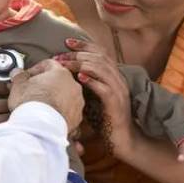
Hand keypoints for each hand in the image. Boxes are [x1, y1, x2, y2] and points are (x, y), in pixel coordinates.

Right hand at [8, 59, 83, 132]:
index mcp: (60, 73)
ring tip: (40, 106)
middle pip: (59, 81)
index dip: (35, 70)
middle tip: (33, 91)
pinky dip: (59, 112)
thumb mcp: (18, 85)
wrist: (41, 127)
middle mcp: (73, 85)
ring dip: (54, 99)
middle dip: (46, 85)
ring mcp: (77, 102)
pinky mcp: (77, 117)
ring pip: (65, 96)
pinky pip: (67, 111)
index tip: (28, 77)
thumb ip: (19, 76)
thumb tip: (17, 74)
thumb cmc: (31, 104)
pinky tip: (48, 117)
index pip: (48, 64)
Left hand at [54, 38, 135, 154]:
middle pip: (99, 58)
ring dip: (80, 65)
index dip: (84, 45)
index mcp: (115, 76)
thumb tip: (69, 75)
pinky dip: (92, 81)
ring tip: (64, 65)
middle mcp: (119, 80)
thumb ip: (88, 85)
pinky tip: (79, 78)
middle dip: (77, 55)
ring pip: (101, 70)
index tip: (67, 42)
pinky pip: (104, 88)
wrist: (124, 140)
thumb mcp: (97, 98)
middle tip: (59, 56)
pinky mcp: (116, 104)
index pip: (101, 53)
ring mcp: (119, 91)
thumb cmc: (107, 120)